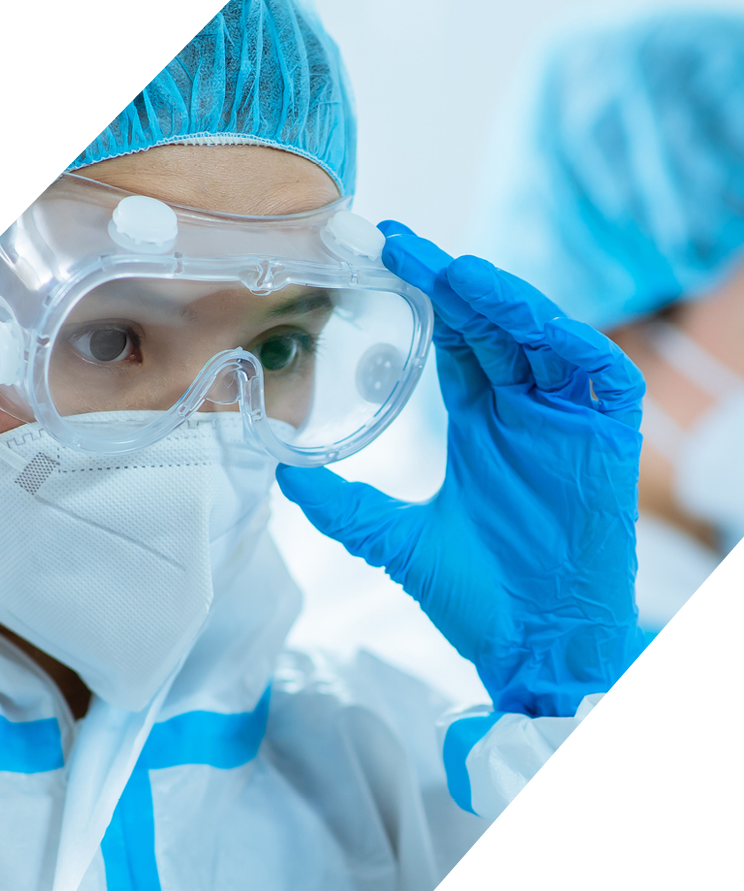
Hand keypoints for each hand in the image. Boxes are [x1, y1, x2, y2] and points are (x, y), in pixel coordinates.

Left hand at [277, 223, 647, 716]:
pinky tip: (501, 308)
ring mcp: (566, 416)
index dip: (419, 300)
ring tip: (440, 266)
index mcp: (482, 422)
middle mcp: (524, 408)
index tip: (374, 263)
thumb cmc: (478, 595)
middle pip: (487, 325)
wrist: (535, 647)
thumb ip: (344, 505)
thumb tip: (282, 474)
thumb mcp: (395, 538)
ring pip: (534, 332)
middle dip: (445, 281)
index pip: (452, 341)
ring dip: (490, 295)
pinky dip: (546, 330)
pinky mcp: (607, 429)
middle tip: (394, 242)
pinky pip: (586, 361)